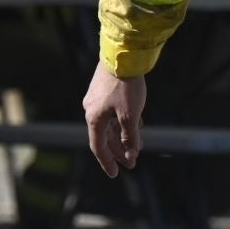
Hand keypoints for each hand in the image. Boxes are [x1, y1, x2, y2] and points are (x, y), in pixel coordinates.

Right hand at [83, 61, 146, 176]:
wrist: (123, 54)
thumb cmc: (126, 86)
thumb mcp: (131, 115)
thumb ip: (129, 137)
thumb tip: (131, 153)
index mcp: (94, 118)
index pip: (99, 147)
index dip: (107, 162)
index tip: (115, 174)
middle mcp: (92, 110)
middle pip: (105, 137)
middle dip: (119, 151)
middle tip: (132, 162)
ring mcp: (98, 98)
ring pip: (111, 123)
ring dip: (123, 136)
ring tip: (137, 146)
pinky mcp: (105, 89)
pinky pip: (114, 111)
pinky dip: (124, 121)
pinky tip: (137, 124)